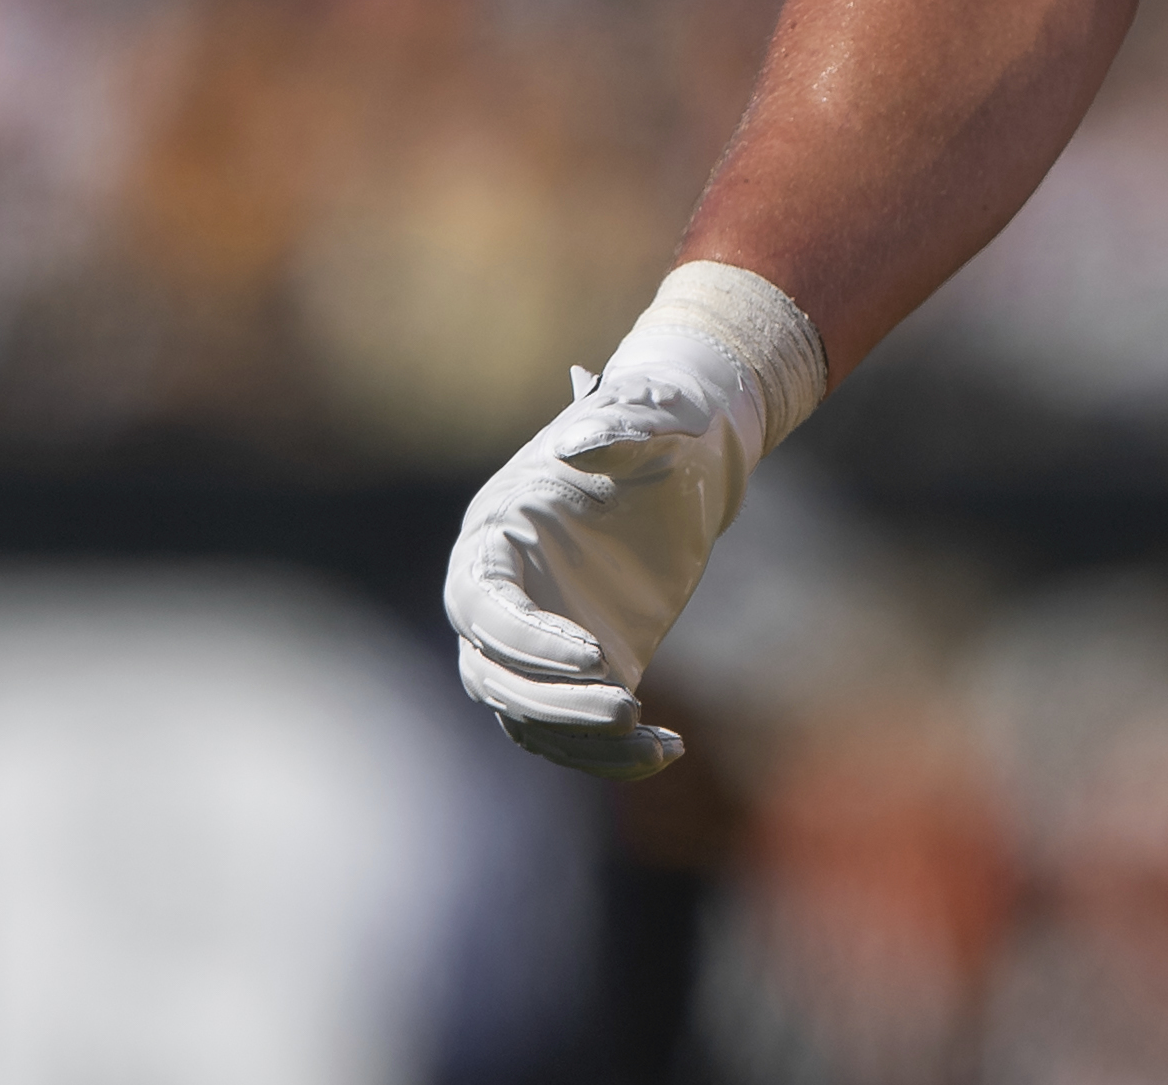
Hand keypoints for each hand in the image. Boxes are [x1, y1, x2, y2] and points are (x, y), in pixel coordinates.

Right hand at [444, 332, 768, 779]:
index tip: (592, 655)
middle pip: (492, 674)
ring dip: (581, 738)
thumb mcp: (650, 414)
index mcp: (494, 537)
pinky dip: (613, 753)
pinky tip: (666, 751)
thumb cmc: (659, 427)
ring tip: (648, 736)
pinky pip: (575, 731)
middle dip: (552, 701)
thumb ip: (619, 423)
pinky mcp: (582, 670)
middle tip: (624, 706)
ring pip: (528, 716)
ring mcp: (538, 642)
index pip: (480, 606)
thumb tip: (579, 446)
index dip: (526, 638)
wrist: (687, 459)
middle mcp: (501, 599)